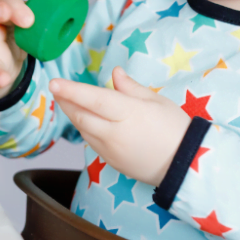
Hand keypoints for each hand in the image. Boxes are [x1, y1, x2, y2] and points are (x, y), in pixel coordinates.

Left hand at [50, 67, 191, 185]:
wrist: (185, 165)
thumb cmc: (175, 128)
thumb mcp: (157, 101)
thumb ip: (131, 88)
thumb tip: (114, 73)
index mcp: (128, 113)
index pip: (93, 99)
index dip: (72, 91)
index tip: (54, 83)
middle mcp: (115, 133)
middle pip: (81, 116)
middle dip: (65, 101)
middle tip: (56, 89)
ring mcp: (111, 150)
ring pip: (83, 130)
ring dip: (73, 114)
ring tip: (66, 100)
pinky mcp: (111, 161)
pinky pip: (91, 142)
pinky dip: (84, 128)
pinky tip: (85, 119)